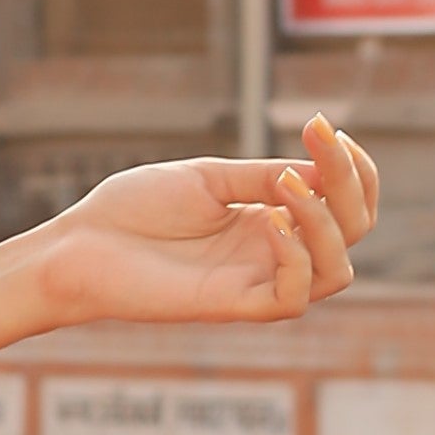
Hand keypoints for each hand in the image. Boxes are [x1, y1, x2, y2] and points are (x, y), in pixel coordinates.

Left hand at [17, 118, 375, 331]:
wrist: (80, 245)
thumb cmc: (134, 209)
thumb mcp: (209, 178)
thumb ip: (263, 176)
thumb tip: (322, 171)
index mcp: (272, 220)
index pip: (344, 204)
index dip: (355, 170)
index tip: (329, 127)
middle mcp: (273, 254)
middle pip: (353, 233)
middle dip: (351, 184)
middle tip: (319, 141)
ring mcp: (256, 282)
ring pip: (337, 271)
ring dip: (326, 221)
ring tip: (285, 184)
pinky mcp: (233, 306)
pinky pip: (293, 297)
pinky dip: (296, 257)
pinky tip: (269, 221)